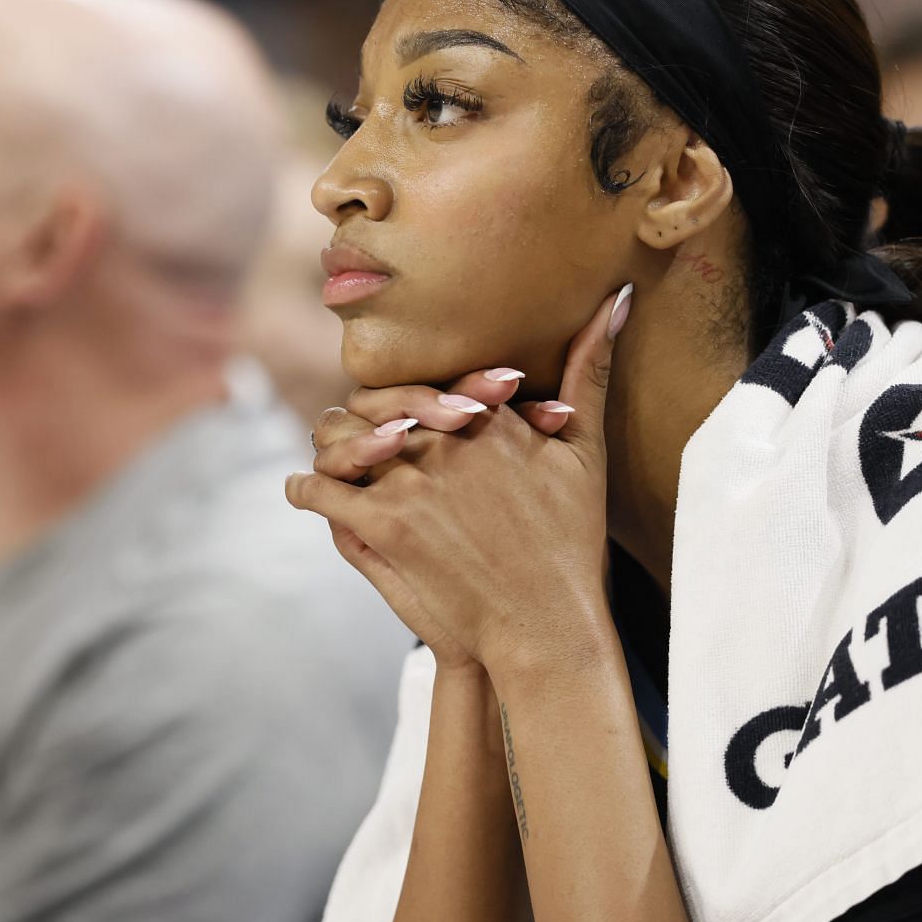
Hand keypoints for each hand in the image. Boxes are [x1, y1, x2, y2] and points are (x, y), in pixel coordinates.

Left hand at [287, 286, 630, 673]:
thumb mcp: (587, 449)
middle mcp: (443, 440)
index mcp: (485, 417)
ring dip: (330, 448)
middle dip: (364, 417)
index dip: (413, 397)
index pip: (425, 381)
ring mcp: (410, 482)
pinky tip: (303, 491)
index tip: (412, 415)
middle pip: (373, 402)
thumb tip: (618, 298)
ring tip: (330, 460)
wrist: (547, 624)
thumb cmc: (571, 540)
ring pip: (338, 438)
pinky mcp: (383, 526)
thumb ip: (589, 370)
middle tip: (359, 431)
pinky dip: (305, 490)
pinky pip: (320, 492)